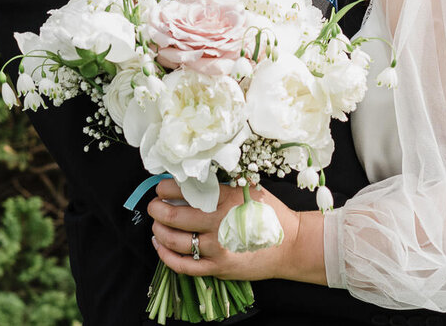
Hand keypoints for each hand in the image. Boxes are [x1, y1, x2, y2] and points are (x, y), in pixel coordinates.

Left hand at [147, 179, 321, 283]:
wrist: (291, 245)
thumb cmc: (270, 214)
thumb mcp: (249, 189)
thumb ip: (223, 184)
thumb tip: (193, 177)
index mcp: (225, 198)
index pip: (183, 190)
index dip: (164, 189)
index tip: (160, 189)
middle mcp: (218, 222)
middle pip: (173, 216)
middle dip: (156, 209)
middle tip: (153, 206)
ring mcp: (217, 248)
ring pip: (174, 241)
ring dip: (158, 231)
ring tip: (156, 225)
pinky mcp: (218, 268)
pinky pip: (184, 265)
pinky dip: (166, 256)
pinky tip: (160, 247)